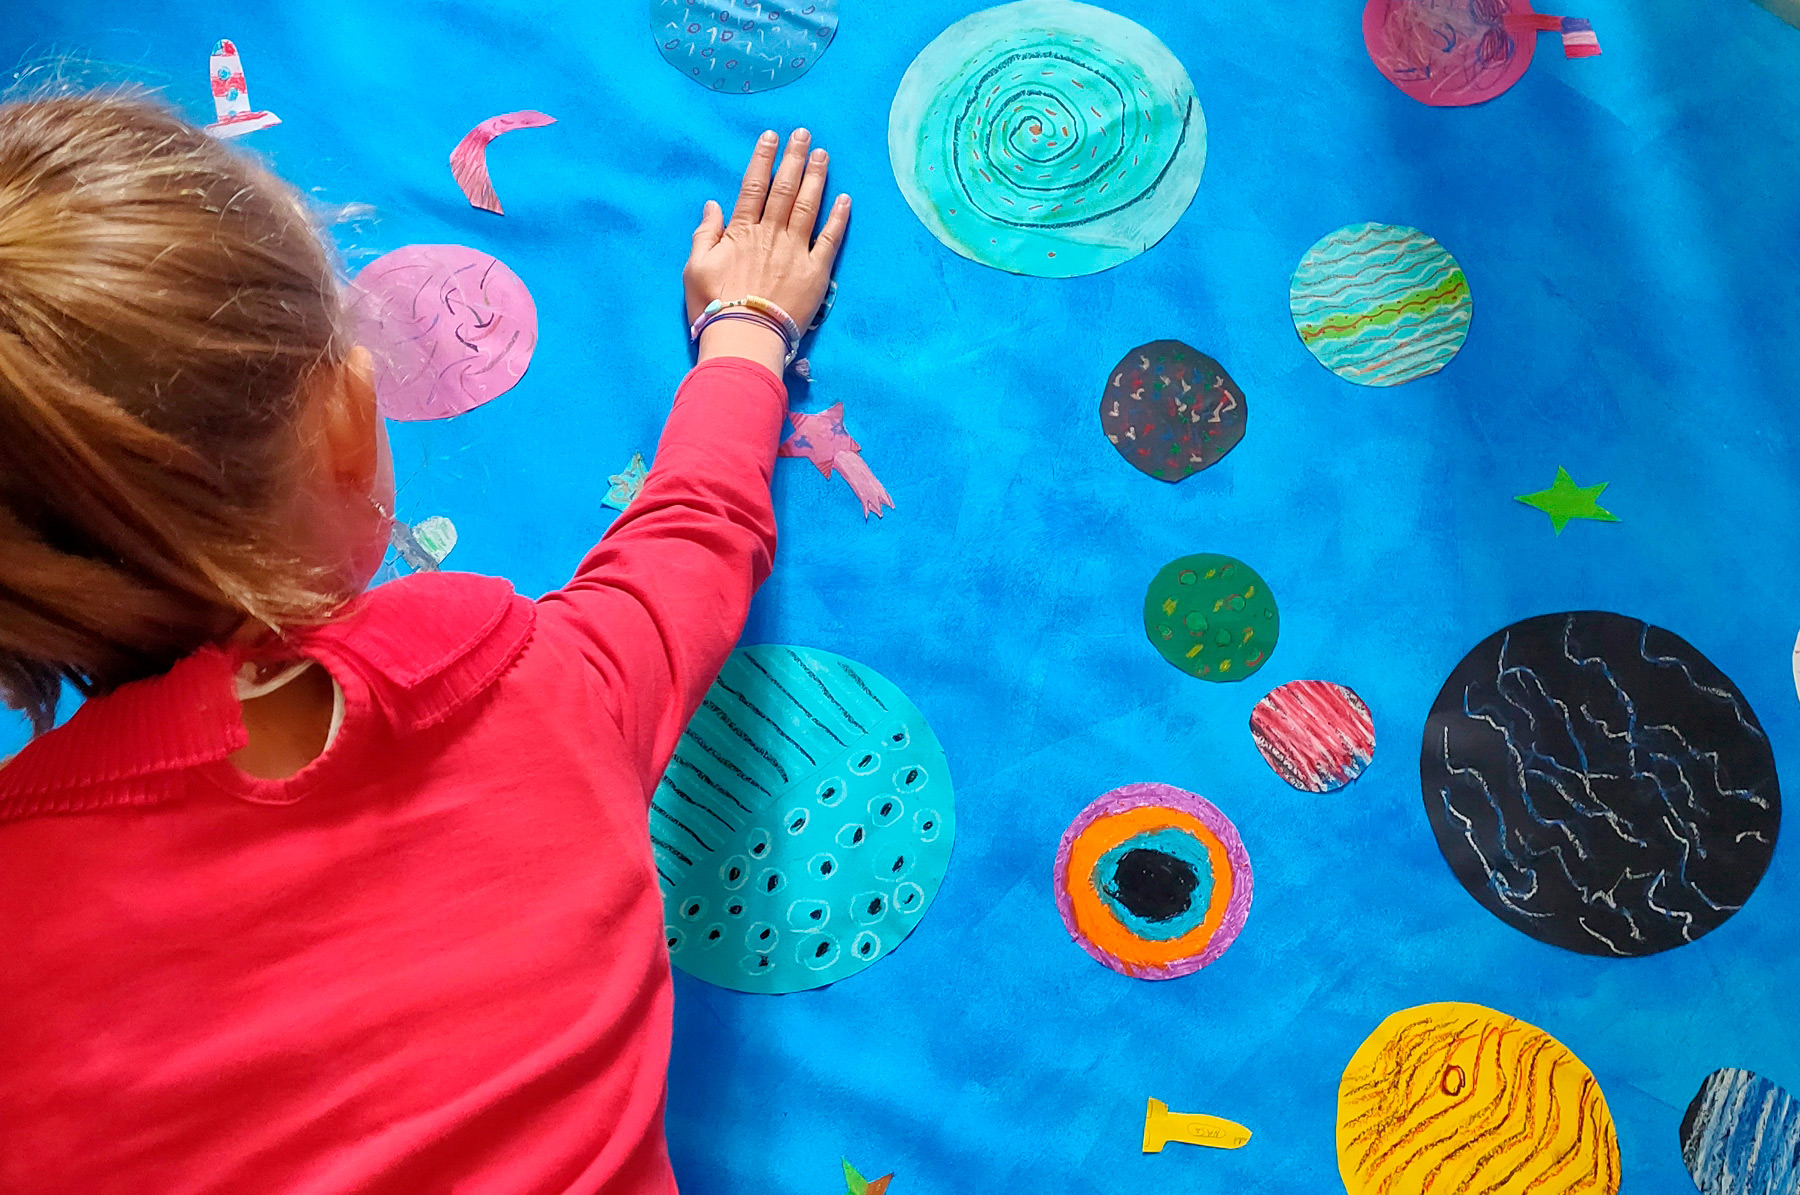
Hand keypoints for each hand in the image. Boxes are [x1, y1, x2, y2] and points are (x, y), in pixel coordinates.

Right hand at [684, 129, 849, 371]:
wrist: (745, 338)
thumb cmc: (715, 307)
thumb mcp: (695, 269)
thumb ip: (705, 234)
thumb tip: (712, 206)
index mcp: (741, 232)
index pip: (753, 186)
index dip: (763, 159)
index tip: (772, 136)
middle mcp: (771, 234)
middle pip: (784, 189)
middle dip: (794, 158)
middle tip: (804, 134)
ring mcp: (796, 251)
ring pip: (808, 206)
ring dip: (816, 178)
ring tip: (823, 155)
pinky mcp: (816, 272)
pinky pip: (830, 239)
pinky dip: (838, 218)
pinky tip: (845, 198)